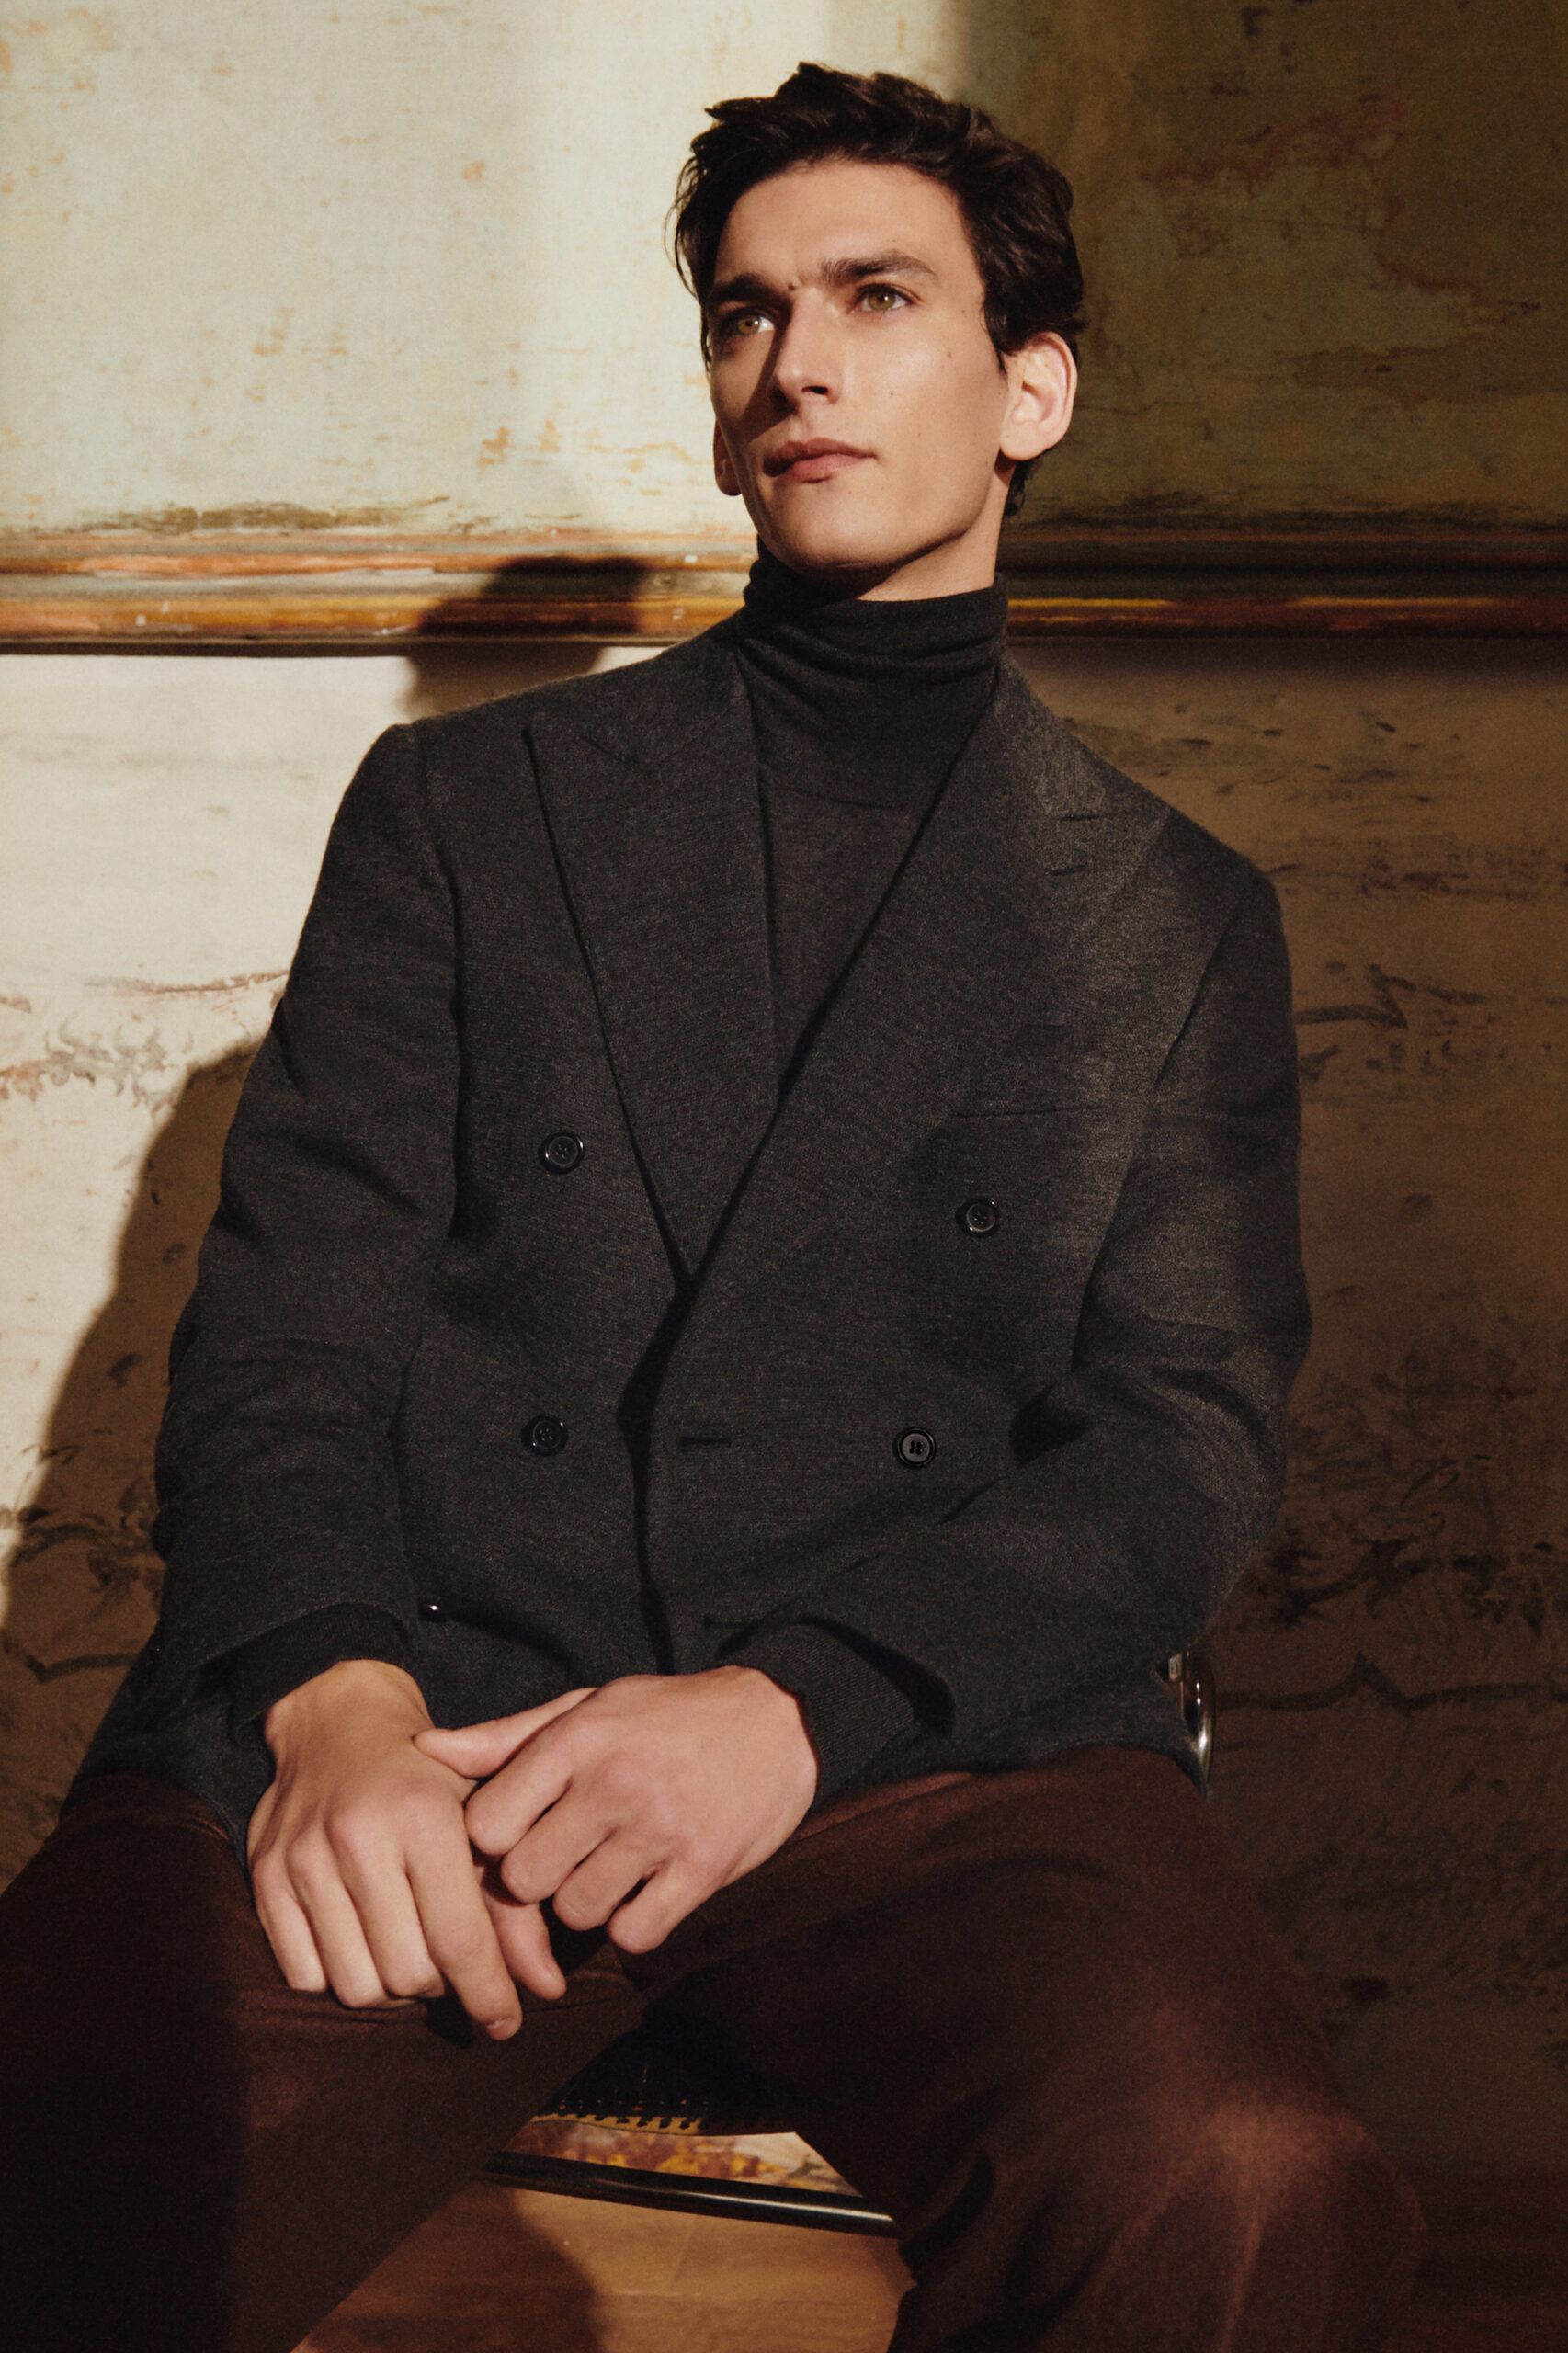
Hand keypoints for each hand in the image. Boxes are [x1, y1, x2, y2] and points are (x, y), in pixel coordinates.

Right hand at [248, 1658, 553, 2031]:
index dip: (488, 1994)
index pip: (460, 1939)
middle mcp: (359, 1836)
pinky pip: (303, 1977)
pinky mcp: (264, 1877)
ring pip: (355, 1986)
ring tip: (408, 1953)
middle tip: (451, 1964)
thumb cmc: (426, 1782)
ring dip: (390, 1990)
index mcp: (425, 1816)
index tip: (507, 2022)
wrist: (341, 1723)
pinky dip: (338, 1979)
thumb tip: (548, 1990)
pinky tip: (362, 1945)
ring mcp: (304, 1858)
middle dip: (440, 1986)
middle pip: (408, 1974)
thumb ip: (517, 1911)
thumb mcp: (484, 1824)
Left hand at [416, 1667, 818, 1956]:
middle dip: (537, 1878)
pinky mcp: (704, 1867)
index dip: (492, 1841)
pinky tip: (646, 1890)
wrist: (777, 1718)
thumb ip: (505, 1739)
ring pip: (577, 1912)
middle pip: (525, 1878)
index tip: (517, 1833)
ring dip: (587, 1902)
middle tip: (564, 1857)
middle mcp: (614, 1783)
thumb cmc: (665, 1715)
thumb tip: (421, 1751)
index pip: (486, 1826)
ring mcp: (661, 1828)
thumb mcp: (585, 1709)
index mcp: (577, 1739)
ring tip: (609, 1869)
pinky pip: (636, 1932)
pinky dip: (634, 1924)